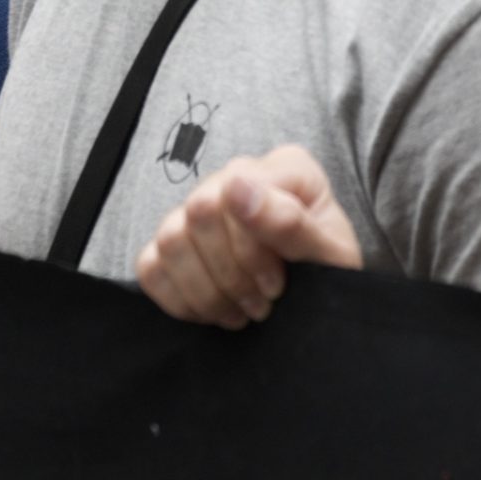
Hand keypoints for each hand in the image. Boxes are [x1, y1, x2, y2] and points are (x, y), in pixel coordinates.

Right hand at [134, 145, 362, 327]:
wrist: (323, 305)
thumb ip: (291, 222)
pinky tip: (213, 311)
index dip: (250, 251)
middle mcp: (234, 177)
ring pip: (170, 241)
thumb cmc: (331, 275)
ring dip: (207, 292)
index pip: (232, 192)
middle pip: (196, 215)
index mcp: (280, 168)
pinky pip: (149, 266)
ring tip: (241, 311)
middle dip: (230, 275)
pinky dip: (179, 299)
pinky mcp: (175, 244)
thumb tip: (237, 186)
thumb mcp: (331, 257)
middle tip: (262, 303)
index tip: (278, 285)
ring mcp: (199, 209)